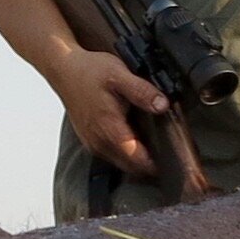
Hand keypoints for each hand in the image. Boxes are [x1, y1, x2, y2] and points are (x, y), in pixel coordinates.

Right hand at [46, 50, 171, 174]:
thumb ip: (142, 91)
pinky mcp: (90, 141)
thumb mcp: (119, 75)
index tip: (175, 159)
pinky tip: (136, 138)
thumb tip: (163, 105)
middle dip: (151, 164)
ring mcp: (93, 144)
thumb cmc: (89, 72)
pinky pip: (113, 155)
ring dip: (138, 159)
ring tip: (157, 145)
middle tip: (171, 152)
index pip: (139, 162)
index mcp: (110, 131)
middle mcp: (100, 143)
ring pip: (122, 163)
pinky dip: (126, 152)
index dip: (159, 164)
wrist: (64, 70)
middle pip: (132, 168)